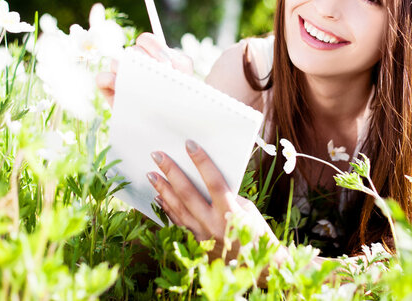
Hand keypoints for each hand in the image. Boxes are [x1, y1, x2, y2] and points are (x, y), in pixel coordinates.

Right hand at [95, 32, 193, 106]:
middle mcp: (134, 62)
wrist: (169, 122)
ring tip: (142, 86)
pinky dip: (109, 80)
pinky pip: (102, 78)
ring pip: (116, 61)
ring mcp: (121, 74)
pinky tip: (121, 89)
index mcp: (151, 54)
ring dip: (128, 71)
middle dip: (145, 61)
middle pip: (132, 50)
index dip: (155, 48)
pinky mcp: (110, 89)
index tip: (166, 64)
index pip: (146, 40)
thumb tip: (167, 62)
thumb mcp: (185, 77)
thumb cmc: (177, 97)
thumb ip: (181, 63)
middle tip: (156, 77)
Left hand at [147, 139, 277, 259]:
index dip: (202, 162)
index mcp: (231, 212)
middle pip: (187, 194)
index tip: (190, 145)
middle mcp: (213, 224)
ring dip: (163, 189)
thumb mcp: (247, 208)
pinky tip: (158, 196)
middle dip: (171, 172)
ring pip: (177, 209)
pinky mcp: (195, 244)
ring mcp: (202, 236)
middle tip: (157, 156)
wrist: (260, 267)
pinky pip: (177, 223)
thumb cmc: (256, 230)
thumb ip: (227, 195)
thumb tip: (205, 179)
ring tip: (151, 174)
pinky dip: (167, 208)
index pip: (214, 181)